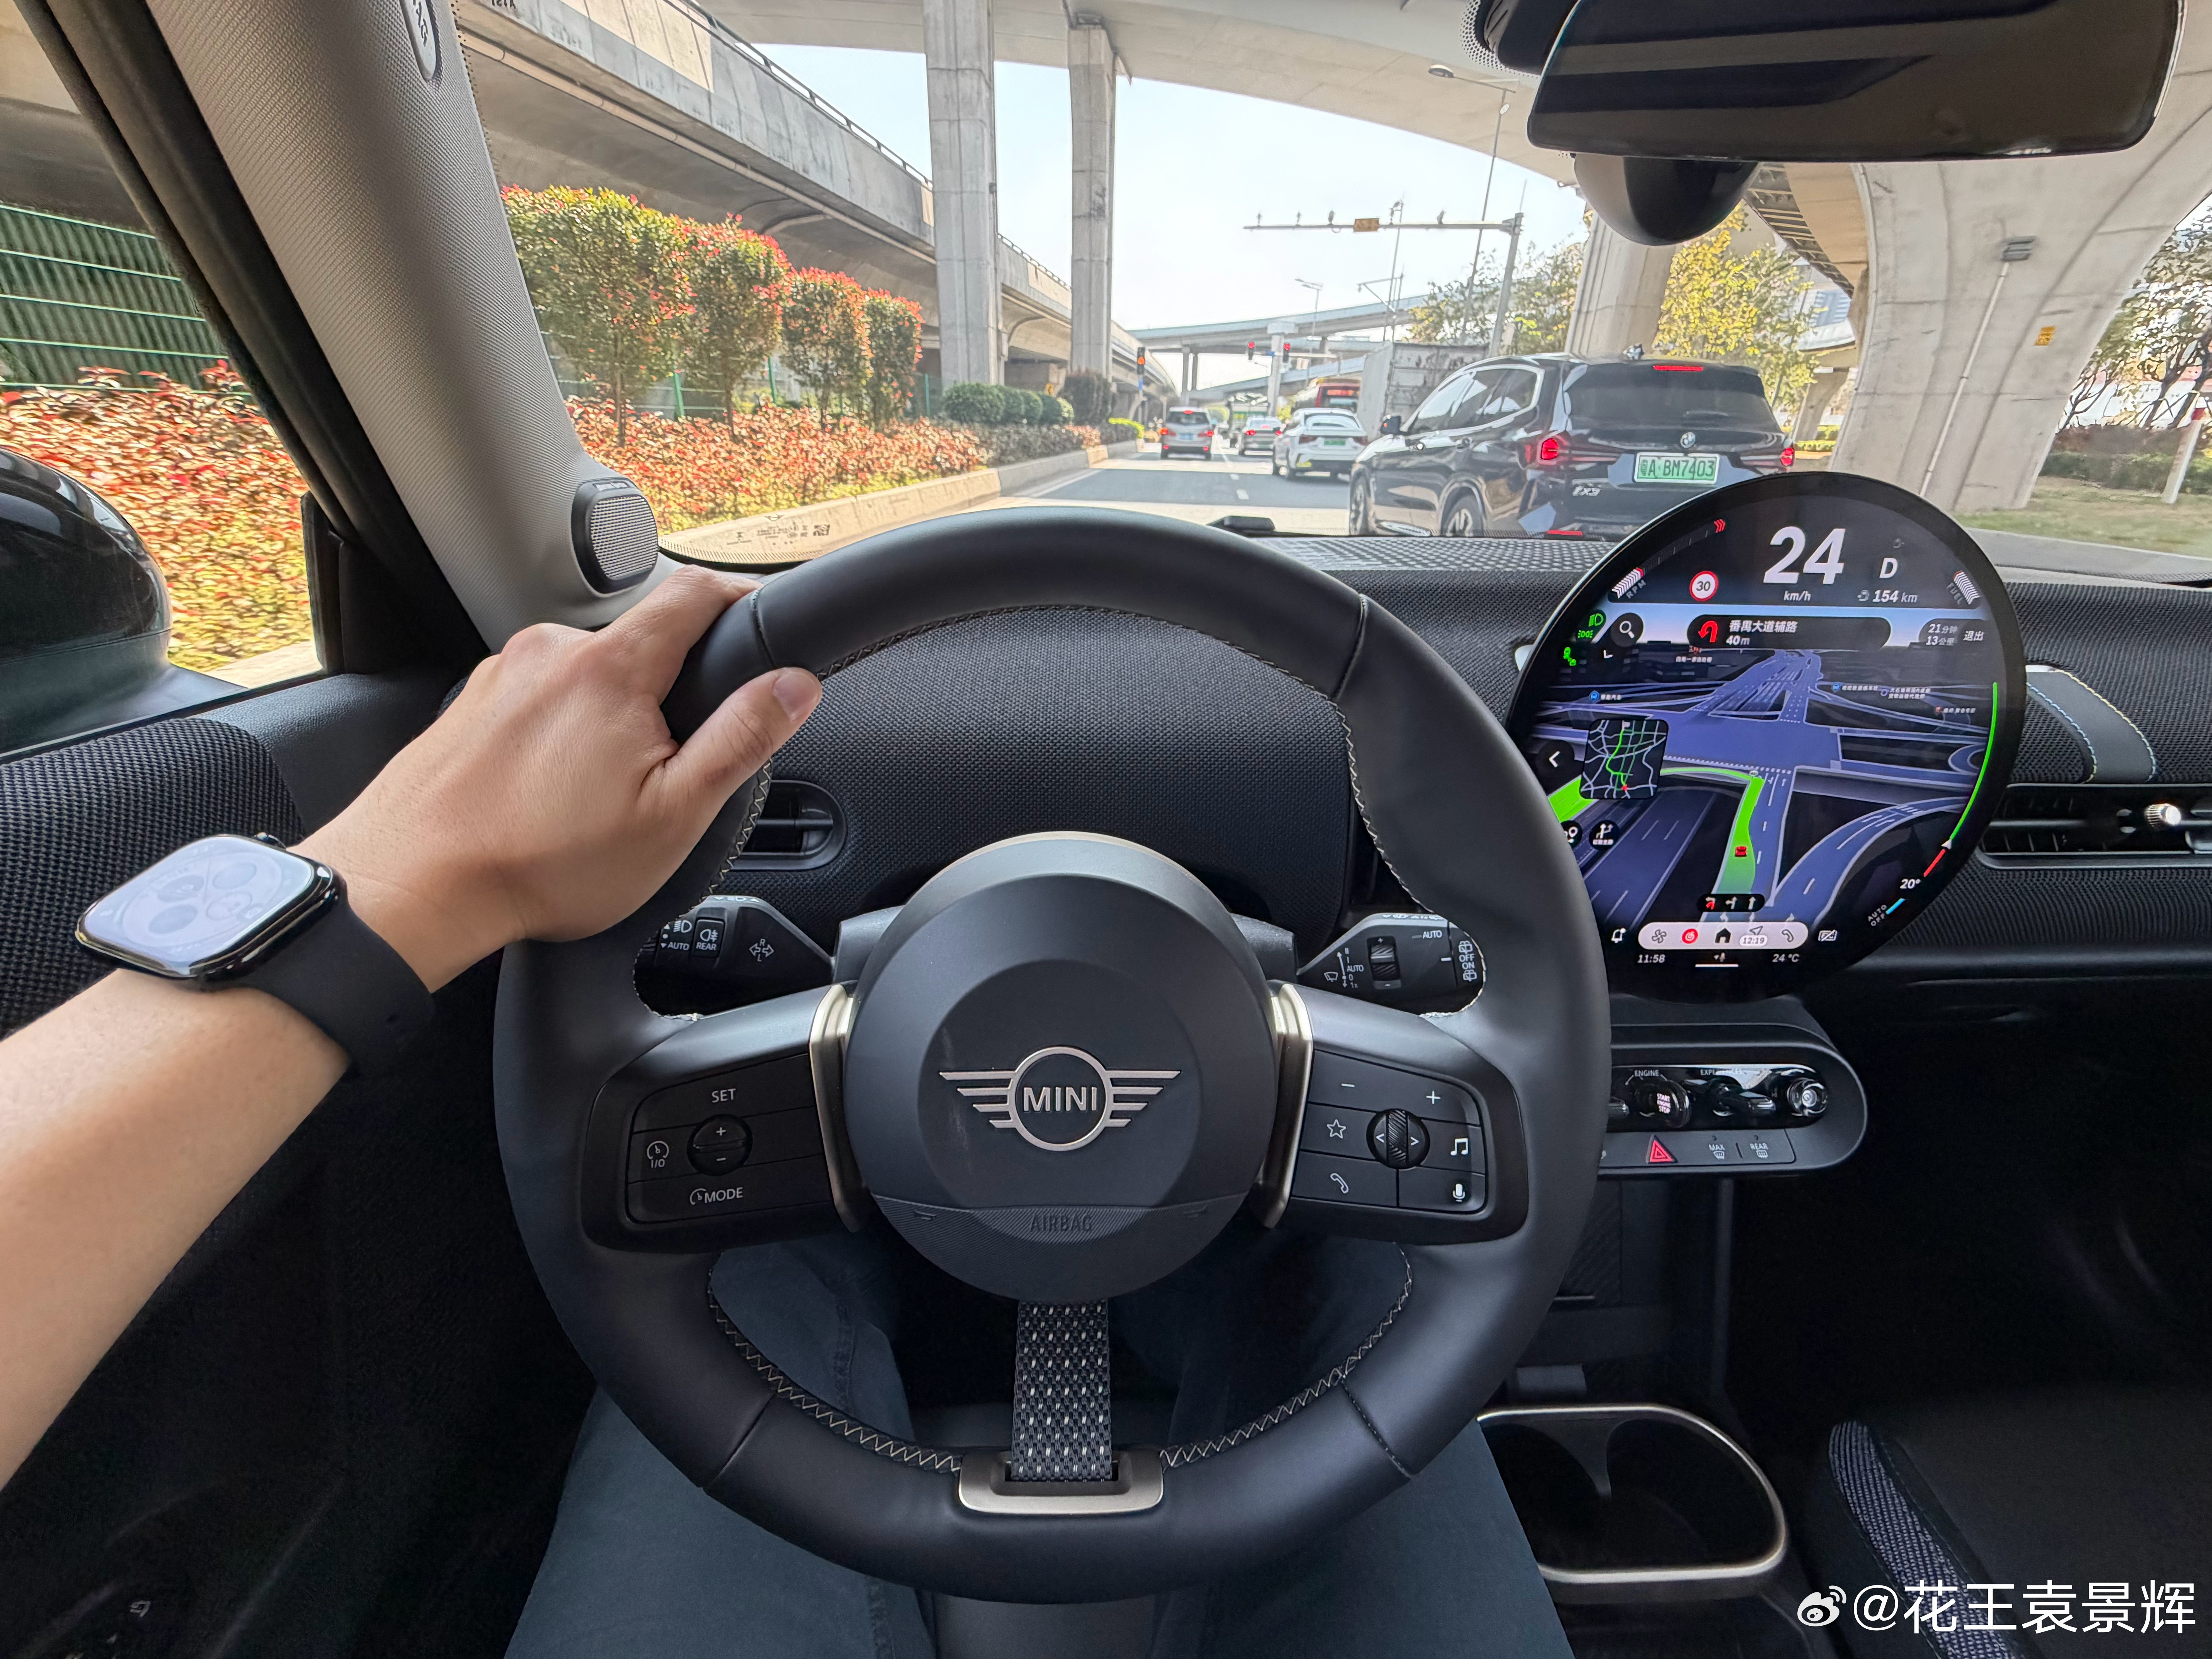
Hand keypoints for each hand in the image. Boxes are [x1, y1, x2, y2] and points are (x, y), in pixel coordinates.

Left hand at [298, 568, 818, 989]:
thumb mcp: (671, 813)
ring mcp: (502, 674)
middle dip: (668, 688)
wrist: (411, 885)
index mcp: (610, 668)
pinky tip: (550, 792)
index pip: (694, 593)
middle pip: (639, 641)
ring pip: (585, 675)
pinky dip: (559, 732)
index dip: (739, 599)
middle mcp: (551, 652)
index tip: (758, 620)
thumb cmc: (539, 863)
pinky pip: (538, 699)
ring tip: (600, 794)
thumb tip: (793, 685)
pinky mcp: (469, 703)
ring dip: (609, 715)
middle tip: (670, 764)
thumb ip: (740, 739)